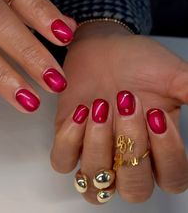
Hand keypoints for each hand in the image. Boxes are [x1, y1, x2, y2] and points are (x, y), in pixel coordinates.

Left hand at [50, 22, 187, 203]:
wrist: (102, 47)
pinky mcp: (68, 138)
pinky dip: (69, 142)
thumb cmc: (138, 61)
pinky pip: (63, 162)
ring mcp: (95, 150)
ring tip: (100, 105)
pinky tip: (79, 112)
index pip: (171, 178)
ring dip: (98, 145)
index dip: (168, 155)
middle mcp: (125, 156)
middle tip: (126, 106)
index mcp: (156, 146)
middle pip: (133, 188)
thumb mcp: (172, 76)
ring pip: (94, 182)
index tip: (156, 115)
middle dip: (131, 148)